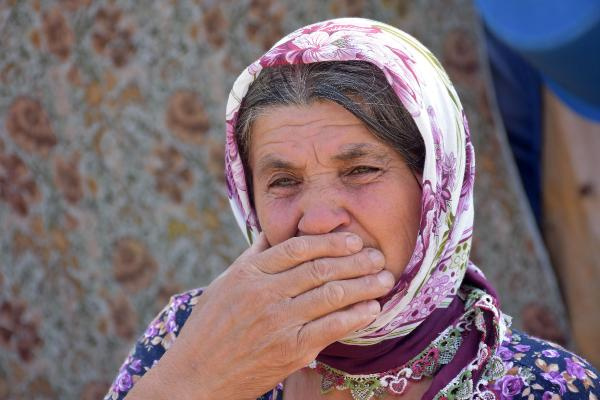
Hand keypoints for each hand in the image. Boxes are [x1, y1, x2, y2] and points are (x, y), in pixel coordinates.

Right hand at [126, 232, 393, 399]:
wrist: (196, 377)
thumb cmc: (209, 329)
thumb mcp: (224, 284)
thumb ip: (252, 258)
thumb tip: (274, 234)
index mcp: (249, 273)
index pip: (298, 247)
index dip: (331, 241)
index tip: (353, 239)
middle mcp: (264, 293)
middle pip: (320, 268)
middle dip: (355, 260)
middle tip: (378, 256)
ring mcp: (278, 321)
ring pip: (331, 294)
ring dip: (363, 285)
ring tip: (384, 279)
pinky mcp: (290, 350)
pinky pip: (331, 327)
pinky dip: (355, 316)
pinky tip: (371, 309)